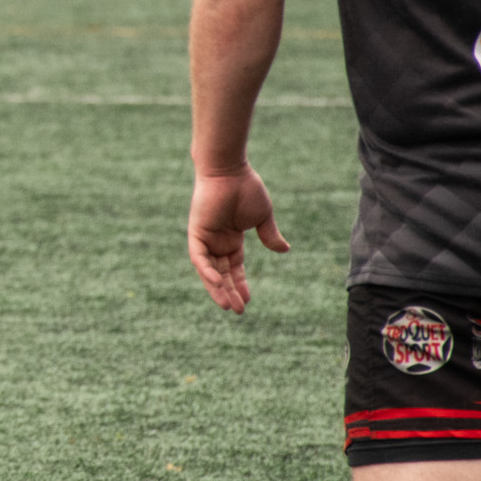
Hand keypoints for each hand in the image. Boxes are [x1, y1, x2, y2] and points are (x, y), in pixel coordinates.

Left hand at [186, 166, 288, 313]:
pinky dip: (206, 271)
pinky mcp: (196, 232)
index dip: (240, 283)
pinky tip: (217, 284)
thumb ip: (269, 235)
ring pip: (208, 270)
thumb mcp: (262, 217)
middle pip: (220, 273)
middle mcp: (216, 241)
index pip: (233, 267)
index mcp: (230, 238)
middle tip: (237, 310)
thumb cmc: (246, 188)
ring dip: (217, 288)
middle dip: (229, 292)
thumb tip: (284, 250)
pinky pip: (198, 257)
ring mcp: (205, 237)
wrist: (230, 170)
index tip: (248, 300)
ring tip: (228, 306)